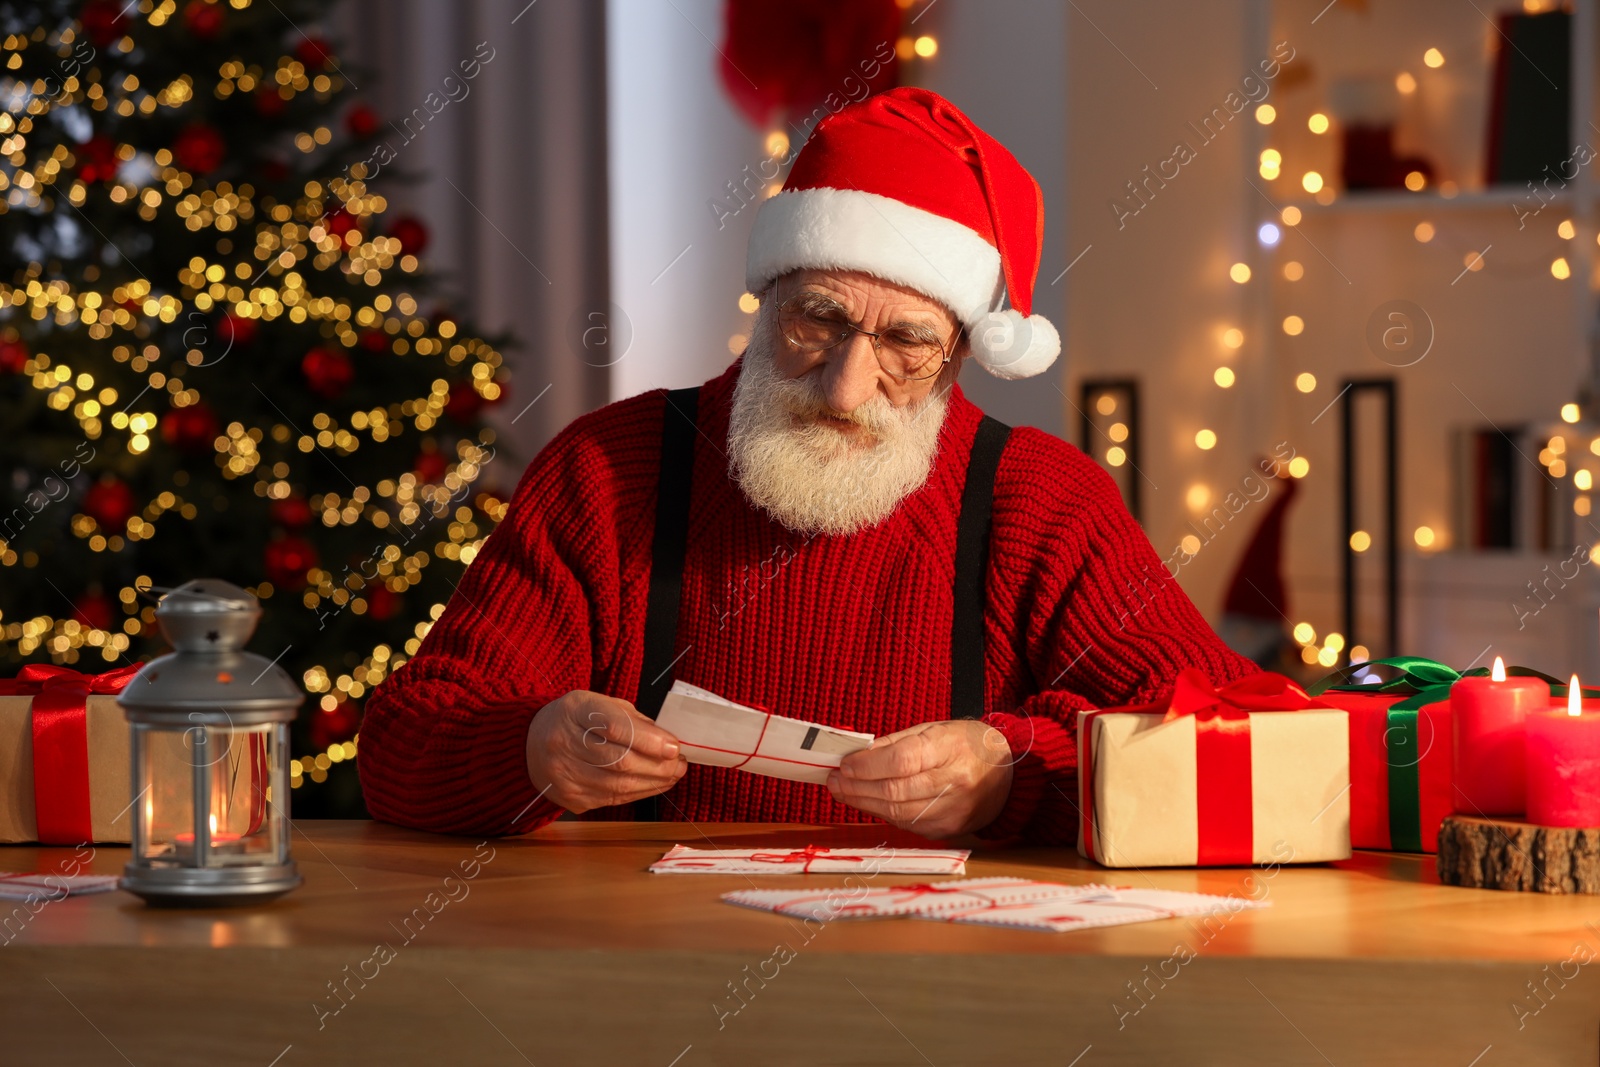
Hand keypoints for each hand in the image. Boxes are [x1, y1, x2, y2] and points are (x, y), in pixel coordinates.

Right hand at [525, 690, 686, 813]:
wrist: (532, 744)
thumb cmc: (577, 720)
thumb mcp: (600, 704)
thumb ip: (633, 720)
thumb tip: (667, 742)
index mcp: (574, 710)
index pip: (615, 727)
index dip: (649, 740)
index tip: (673, 747)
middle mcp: (563, 742)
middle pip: (620, 761)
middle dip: (658, 766)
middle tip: (680, 764)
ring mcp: (563, 774)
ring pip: (619, 786)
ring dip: (654, 783)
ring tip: (673, 775)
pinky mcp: (570, 798)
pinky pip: (613, 800)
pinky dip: (639, 793)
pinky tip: (653, 784)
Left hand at [826, 719, 1012, 838]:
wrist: (1007, 776)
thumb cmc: (966, 746)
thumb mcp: (935, 730)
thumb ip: (895, 743)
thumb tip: (856, 756)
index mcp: (951, 749)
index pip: (903, 761)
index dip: (868, 765)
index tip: (844, 764)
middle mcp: (955, 783)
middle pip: (895, 791)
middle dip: (857, 787)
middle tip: (834, 781)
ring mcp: (952, 811)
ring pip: (896, 812)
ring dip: (863, 803)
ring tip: (842, 791)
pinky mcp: (947, 830)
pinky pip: (906, 824)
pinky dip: (883, 813)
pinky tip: (868, 802)